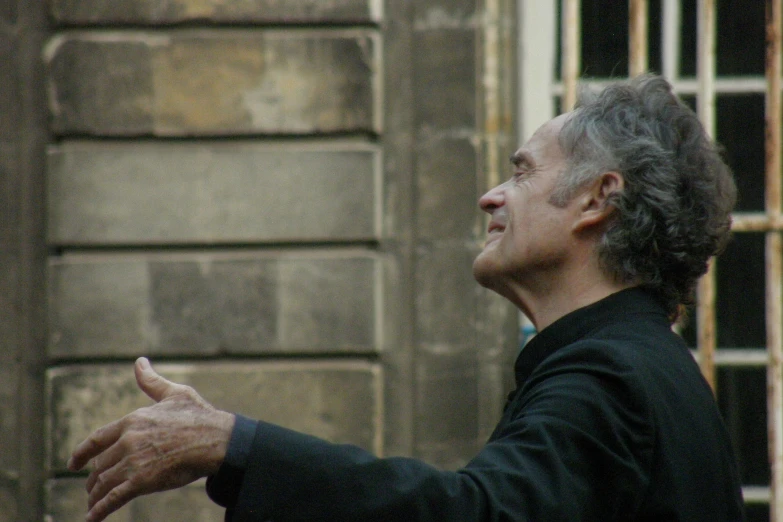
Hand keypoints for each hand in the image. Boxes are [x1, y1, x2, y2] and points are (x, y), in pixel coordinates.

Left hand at [67, 357, 235, 521]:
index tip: (73, 464)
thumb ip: (152, 382)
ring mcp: (133, 462)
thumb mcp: (174, 393)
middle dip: (93, 478)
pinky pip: (113, 498)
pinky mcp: (142, 481)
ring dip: (95, 495)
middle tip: (91, 487)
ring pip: (103, 482)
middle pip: (100, 464)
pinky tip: (93, 518)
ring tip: (93, 503)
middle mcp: (128, 441)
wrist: (217, 439)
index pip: (97, 440)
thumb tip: (139, 362)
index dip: (82, 454)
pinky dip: (100, 510)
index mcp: (132, 420)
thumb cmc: (200, 415)